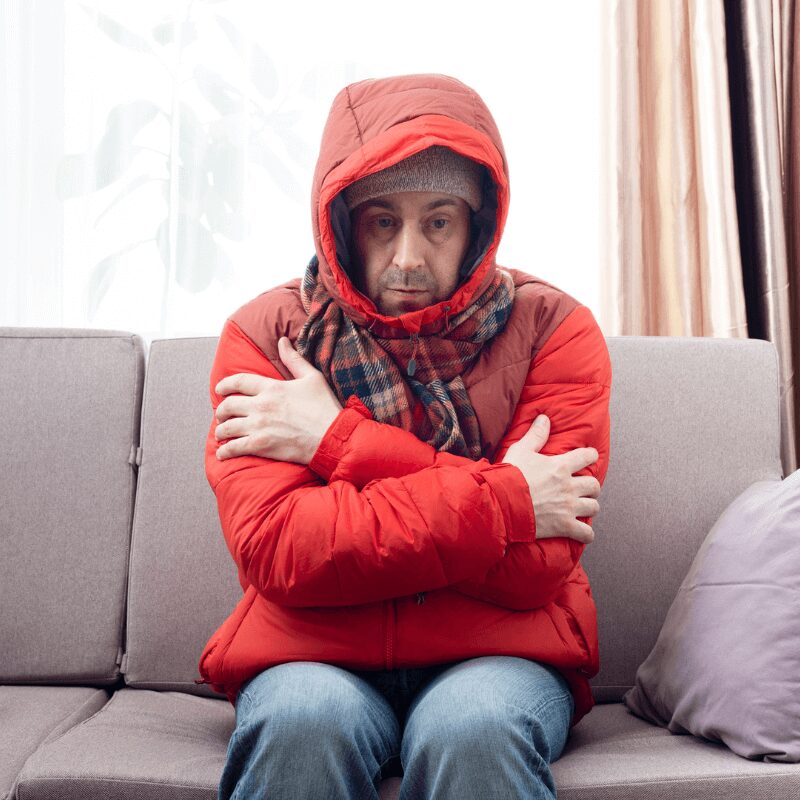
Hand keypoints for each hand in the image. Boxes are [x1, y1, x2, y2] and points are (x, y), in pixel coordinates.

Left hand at [214, 336, 342, 464]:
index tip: (219, 389)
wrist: (333, 436)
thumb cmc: (326, 408)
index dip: (225, 384)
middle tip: (221, 414)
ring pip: (228, 427)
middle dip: (221, 410)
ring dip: (221, 430)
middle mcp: (262, 405)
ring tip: (221, 433)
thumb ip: (294, 360)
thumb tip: (283, 341)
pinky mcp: (262, 446)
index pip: (239, 381)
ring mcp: (260, 426)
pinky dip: (225, 451)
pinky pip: (234, 447)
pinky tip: (222, 453)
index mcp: (272, 388)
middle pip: (229, 405)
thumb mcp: (313, 377)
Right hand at [501, 416, 600, 543]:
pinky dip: (585, 533)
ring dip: (589, 507)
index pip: (587, 456)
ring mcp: (568, 508)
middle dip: (590, 486)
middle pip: (594, 485)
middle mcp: (569, 487)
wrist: (500, 503)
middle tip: (583, 488)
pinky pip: (586, 533)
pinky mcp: (564, 526)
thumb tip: (545, 418)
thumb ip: (536, 435)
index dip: (590, 456)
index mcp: (561, 466)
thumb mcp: (520, 450)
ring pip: (593, 507)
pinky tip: (581, 531)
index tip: (589, 457)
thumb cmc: (509, 476)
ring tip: (582, 507)